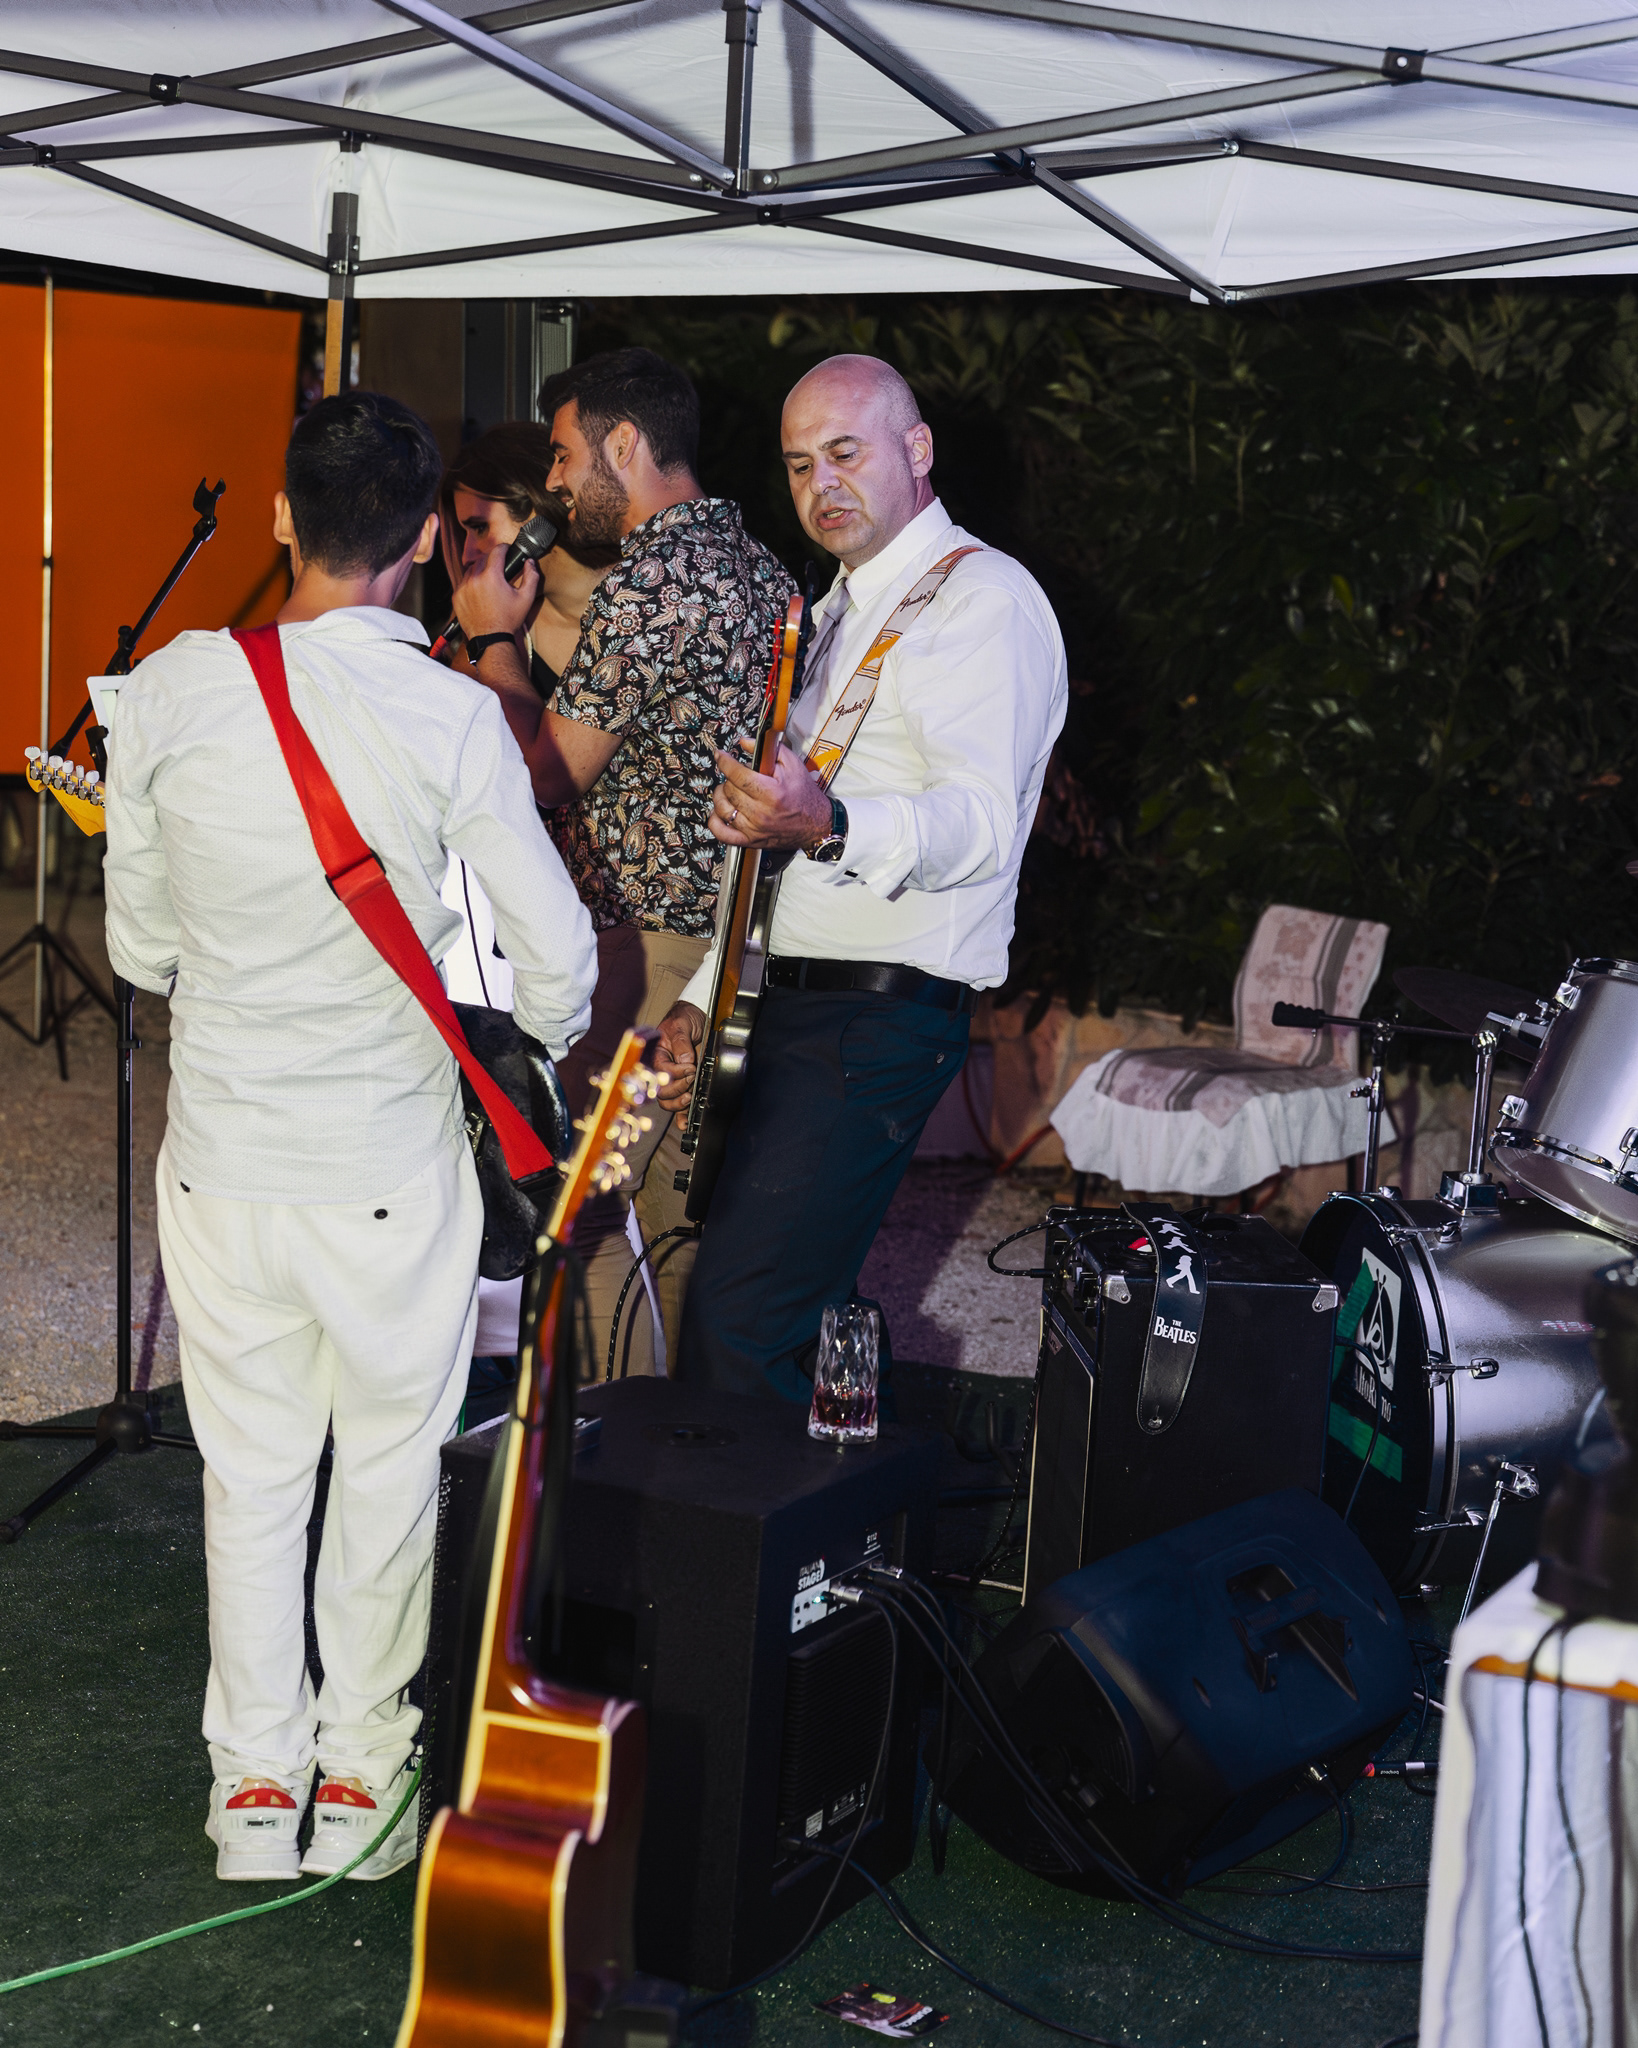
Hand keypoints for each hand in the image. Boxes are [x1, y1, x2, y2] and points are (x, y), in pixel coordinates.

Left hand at [452, 540, 538, 642]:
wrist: (491, 639)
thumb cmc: (508, 620)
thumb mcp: (525, 599)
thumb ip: (531, 577)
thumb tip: (530, 562)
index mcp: (491, 576)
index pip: (496, 551)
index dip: (504, 548)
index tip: (507, 550)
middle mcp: (475, 579)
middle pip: (483, 559)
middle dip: (492, 560)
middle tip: (500, 568)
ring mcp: (463, 588)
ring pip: (471, 569)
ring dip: (480, 571)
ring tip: (489, 580)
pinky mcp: (457, 597)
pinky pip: (463, 582)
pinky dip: (471, 583)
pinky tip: (479, 592)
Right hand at [654, 1000, 705, 1114]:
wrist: (695, 1018)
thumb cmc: (683, 1019)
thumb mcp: (681, 1025)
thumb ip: (681, 1042)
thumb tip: (685, 1061)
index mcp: (657, 1056)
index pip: (661, 1071)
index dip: (676, 1073)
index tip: (690, 1067)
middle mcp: (662, 1070)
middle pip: (661, 1091)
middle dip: (678, 1088)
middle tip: (691, 1079)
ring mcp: (672, 1079)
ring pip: (667, 1101)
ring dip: (678, 1104)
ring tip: (690, 1097)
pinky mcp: (683, 1085)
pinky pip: (678, 1104)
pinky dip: (681, 1115)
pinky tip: (685, 1122)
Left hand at [709, 738, 830, 850]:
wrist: (816, 824)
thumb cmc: (804, 795)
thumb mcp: (792, 765)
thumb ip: (768, 749)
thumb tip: (744, 742)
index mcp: (772, 793)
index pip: (737, 774)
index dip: (725, 762)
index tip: (721, 755)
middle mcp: (761, 813)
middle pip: (729, 790)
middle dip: (729, 779)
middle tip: (737, 776)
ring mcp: (754, 829)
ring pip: (722, 809)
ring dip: (722, 796)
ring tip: (730, 791)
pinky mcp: (750, 841)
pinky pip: (722, 833)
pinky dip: (715, 821)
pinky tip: (720, 811)